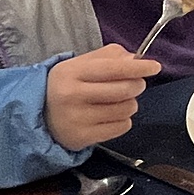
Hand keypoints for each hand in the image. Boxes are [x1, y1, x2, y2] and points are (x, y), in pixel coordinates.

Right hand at [45, 45, 160, 151]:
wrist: (38, 115)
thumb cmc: (66, 86)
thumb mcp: (80, 64)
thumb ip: (108, 57)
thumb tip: (135, 59)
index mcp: (72, 72)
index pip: (114, 68)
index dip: (138, 67)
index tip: (155, 67)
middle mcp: (73, 95)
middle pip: (125, 89)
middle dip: (137, 85)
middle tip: (134, 84)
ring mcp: (78, 118)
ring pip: (126, 109)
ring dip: (129, 103)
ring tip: (116, 101)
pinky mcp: (83, 137)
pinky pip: (122, 126)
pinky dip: (123, 120)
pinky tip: (109, 116)